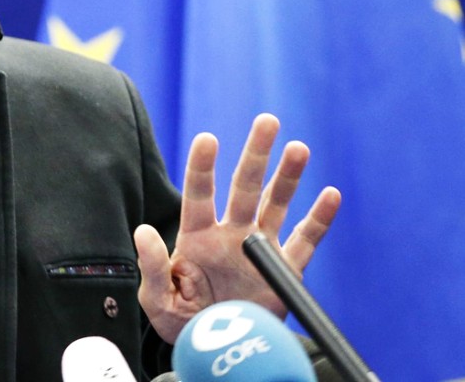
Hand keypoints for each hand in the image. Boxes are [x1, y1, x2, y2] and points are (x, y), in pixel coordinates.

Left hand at [134, 113, 340, 343]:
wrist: (218, 354)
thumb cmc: (181, 323)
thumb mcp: (157, 299)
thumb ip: (152, 267)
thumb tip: (142, 231)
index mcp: (197, 237)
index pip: (199, 195)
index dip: (203, 167)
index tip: (208, 138)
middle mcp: (230, 234)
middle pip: (245, 187)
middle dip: (255, 154)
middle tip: (267, 121)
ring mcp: (259, 250)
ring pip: (276, 206)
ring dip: (288, 178)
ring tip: (298, 148)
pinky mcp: (284, 272)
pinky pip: (306, 242)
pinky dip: (319, 220)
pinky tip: (331, 195)